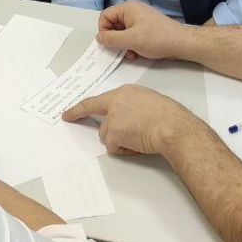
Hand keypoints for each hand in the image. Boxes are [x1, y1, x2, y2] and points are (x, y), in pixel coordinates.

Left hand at [62, 85, 197, 155]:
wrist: (173, 126)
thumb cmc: (169, 117)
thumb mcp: (149, 102)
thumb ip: (133, 106)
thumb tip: (129, 118)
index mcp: (126, 92)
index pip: (99, 99)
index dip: (83, 106)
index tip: (69, 110)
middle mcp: (116, 101)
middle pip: (94, 113)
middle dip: (79, 116)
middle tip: (68, 117)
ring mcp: (113, 117)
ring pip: (106, 135)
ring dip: (119, 140)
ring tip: (139, 139)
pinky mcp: (114, 132)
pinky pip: (113, 147)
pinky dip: (124, 150)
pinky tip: (138, 145)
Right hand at [97, 0, 190, 60]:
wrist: (181, 43)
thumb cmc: (156, 39)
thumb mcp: (130, 40)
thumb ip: (111, 39)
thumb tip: (98, 38)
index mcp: (127, 8)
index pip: (105, 16)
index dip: (104, 30)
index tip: (109, 44)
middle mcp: (133, 10)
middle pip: (113, 24)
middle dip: (115, 39)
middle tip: (121, 51)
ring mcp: (140, 18)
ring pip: (122, 31)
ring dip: (123, 44)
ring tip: (130, 54)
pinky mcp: (146, 27)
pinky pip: (132, 34)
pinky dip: (131, 44)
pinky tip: (137, 53)